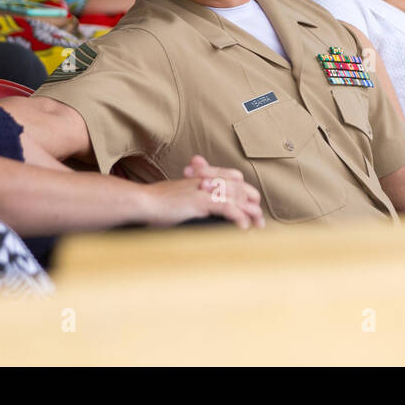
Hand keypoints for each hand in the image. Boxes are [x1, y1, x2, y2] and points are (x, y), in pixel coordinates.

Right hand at [142, 156, 264, 228]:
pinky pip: (225, 207)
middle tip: (261, 221)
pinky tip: (243, 228)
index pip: (233, 177)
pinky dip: (237, 217)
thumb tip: (204, 208)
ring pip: (236, 196)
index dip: (246, 190)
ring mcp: (203, 189)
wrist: (143, 201)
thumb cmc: (157, 201)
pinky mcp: (200, 201)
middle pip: (239, 187)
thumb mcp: (180, 194)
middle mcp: (206, 180)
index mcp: (203, 177)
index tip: (253, 206)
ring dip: (250, 212)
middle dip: (253, 204)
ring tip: (258, 225)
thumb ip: (194, 195)